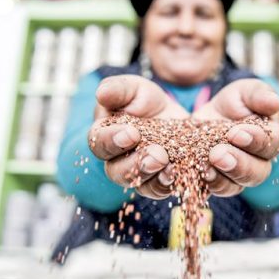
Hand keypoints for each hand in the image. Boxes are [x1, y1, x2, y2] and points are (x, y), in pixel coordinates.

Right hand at [88, 75, 188, 198]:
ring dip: (154, 177)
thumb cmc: (144, 100)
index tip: (132, 133)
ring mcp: (138, 175)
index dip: (112, 140)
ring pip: (140, 185)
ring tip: (169, 166)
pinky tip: (179, 174)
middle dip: (136, 164)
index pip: (99, 142)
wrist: (173, 115)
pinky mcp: (158, 183)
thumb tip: (101, 93)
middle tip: (157, 154)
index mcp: (104, 136)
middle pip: (117, 171)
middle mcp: (117, 161)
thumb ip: (118, 89)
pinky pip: (160, 190)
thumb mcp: (134, 88)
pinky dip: (170, 184)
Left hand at [193, 79, 278, 196]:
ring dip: (223, 177)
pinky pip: (219, 190)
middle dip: (238, 163)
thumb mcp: (244, 92)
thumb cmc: (235, 102)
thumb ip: (258, 95)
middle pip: (258, 171)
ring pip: (238, 185)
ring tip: (207, 166)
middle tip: (218, 154)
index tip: (236, 133)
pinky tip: (199, 174)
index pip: (272, 142)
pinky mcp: (221, 183)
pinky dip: (209, 184)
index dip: (256, 140)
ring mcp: (240, 176)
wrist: (209, 118)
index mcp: (271, 136)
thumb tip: (274, 102)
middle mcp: (260, 161)